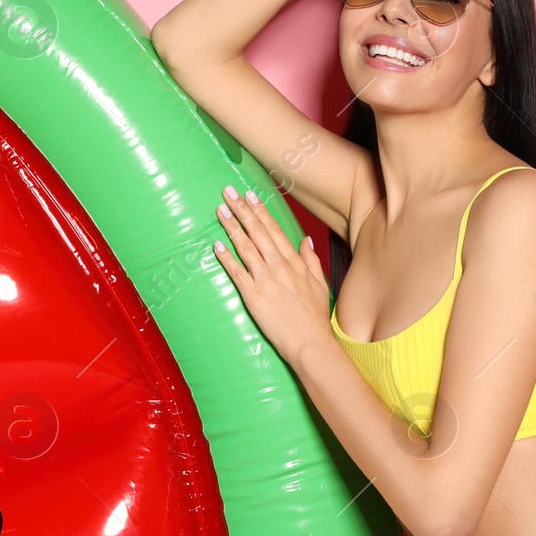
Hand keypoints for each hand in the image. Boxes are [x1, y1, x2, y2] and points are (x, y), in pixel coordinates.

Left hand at [212, 184, 332, 362]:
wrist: (310, 343)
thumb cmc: (314, 317)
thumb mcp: (319, 283)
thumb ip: (310, 260)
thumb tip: (305, 240)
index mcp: (294, 262)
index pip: (274, 230)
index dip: (260, 211)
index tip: (250, 195)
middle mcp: (279, 266)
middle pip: (257, 232)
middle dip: (242, 210)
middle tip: (228, 192)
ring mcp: (266, 280)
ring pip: (245, 247)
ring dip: (231, 227)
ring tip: (220, 210)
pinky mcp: (254, 296)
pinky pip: (237, 272)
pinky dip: (226, 257)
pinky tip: (216, 245)